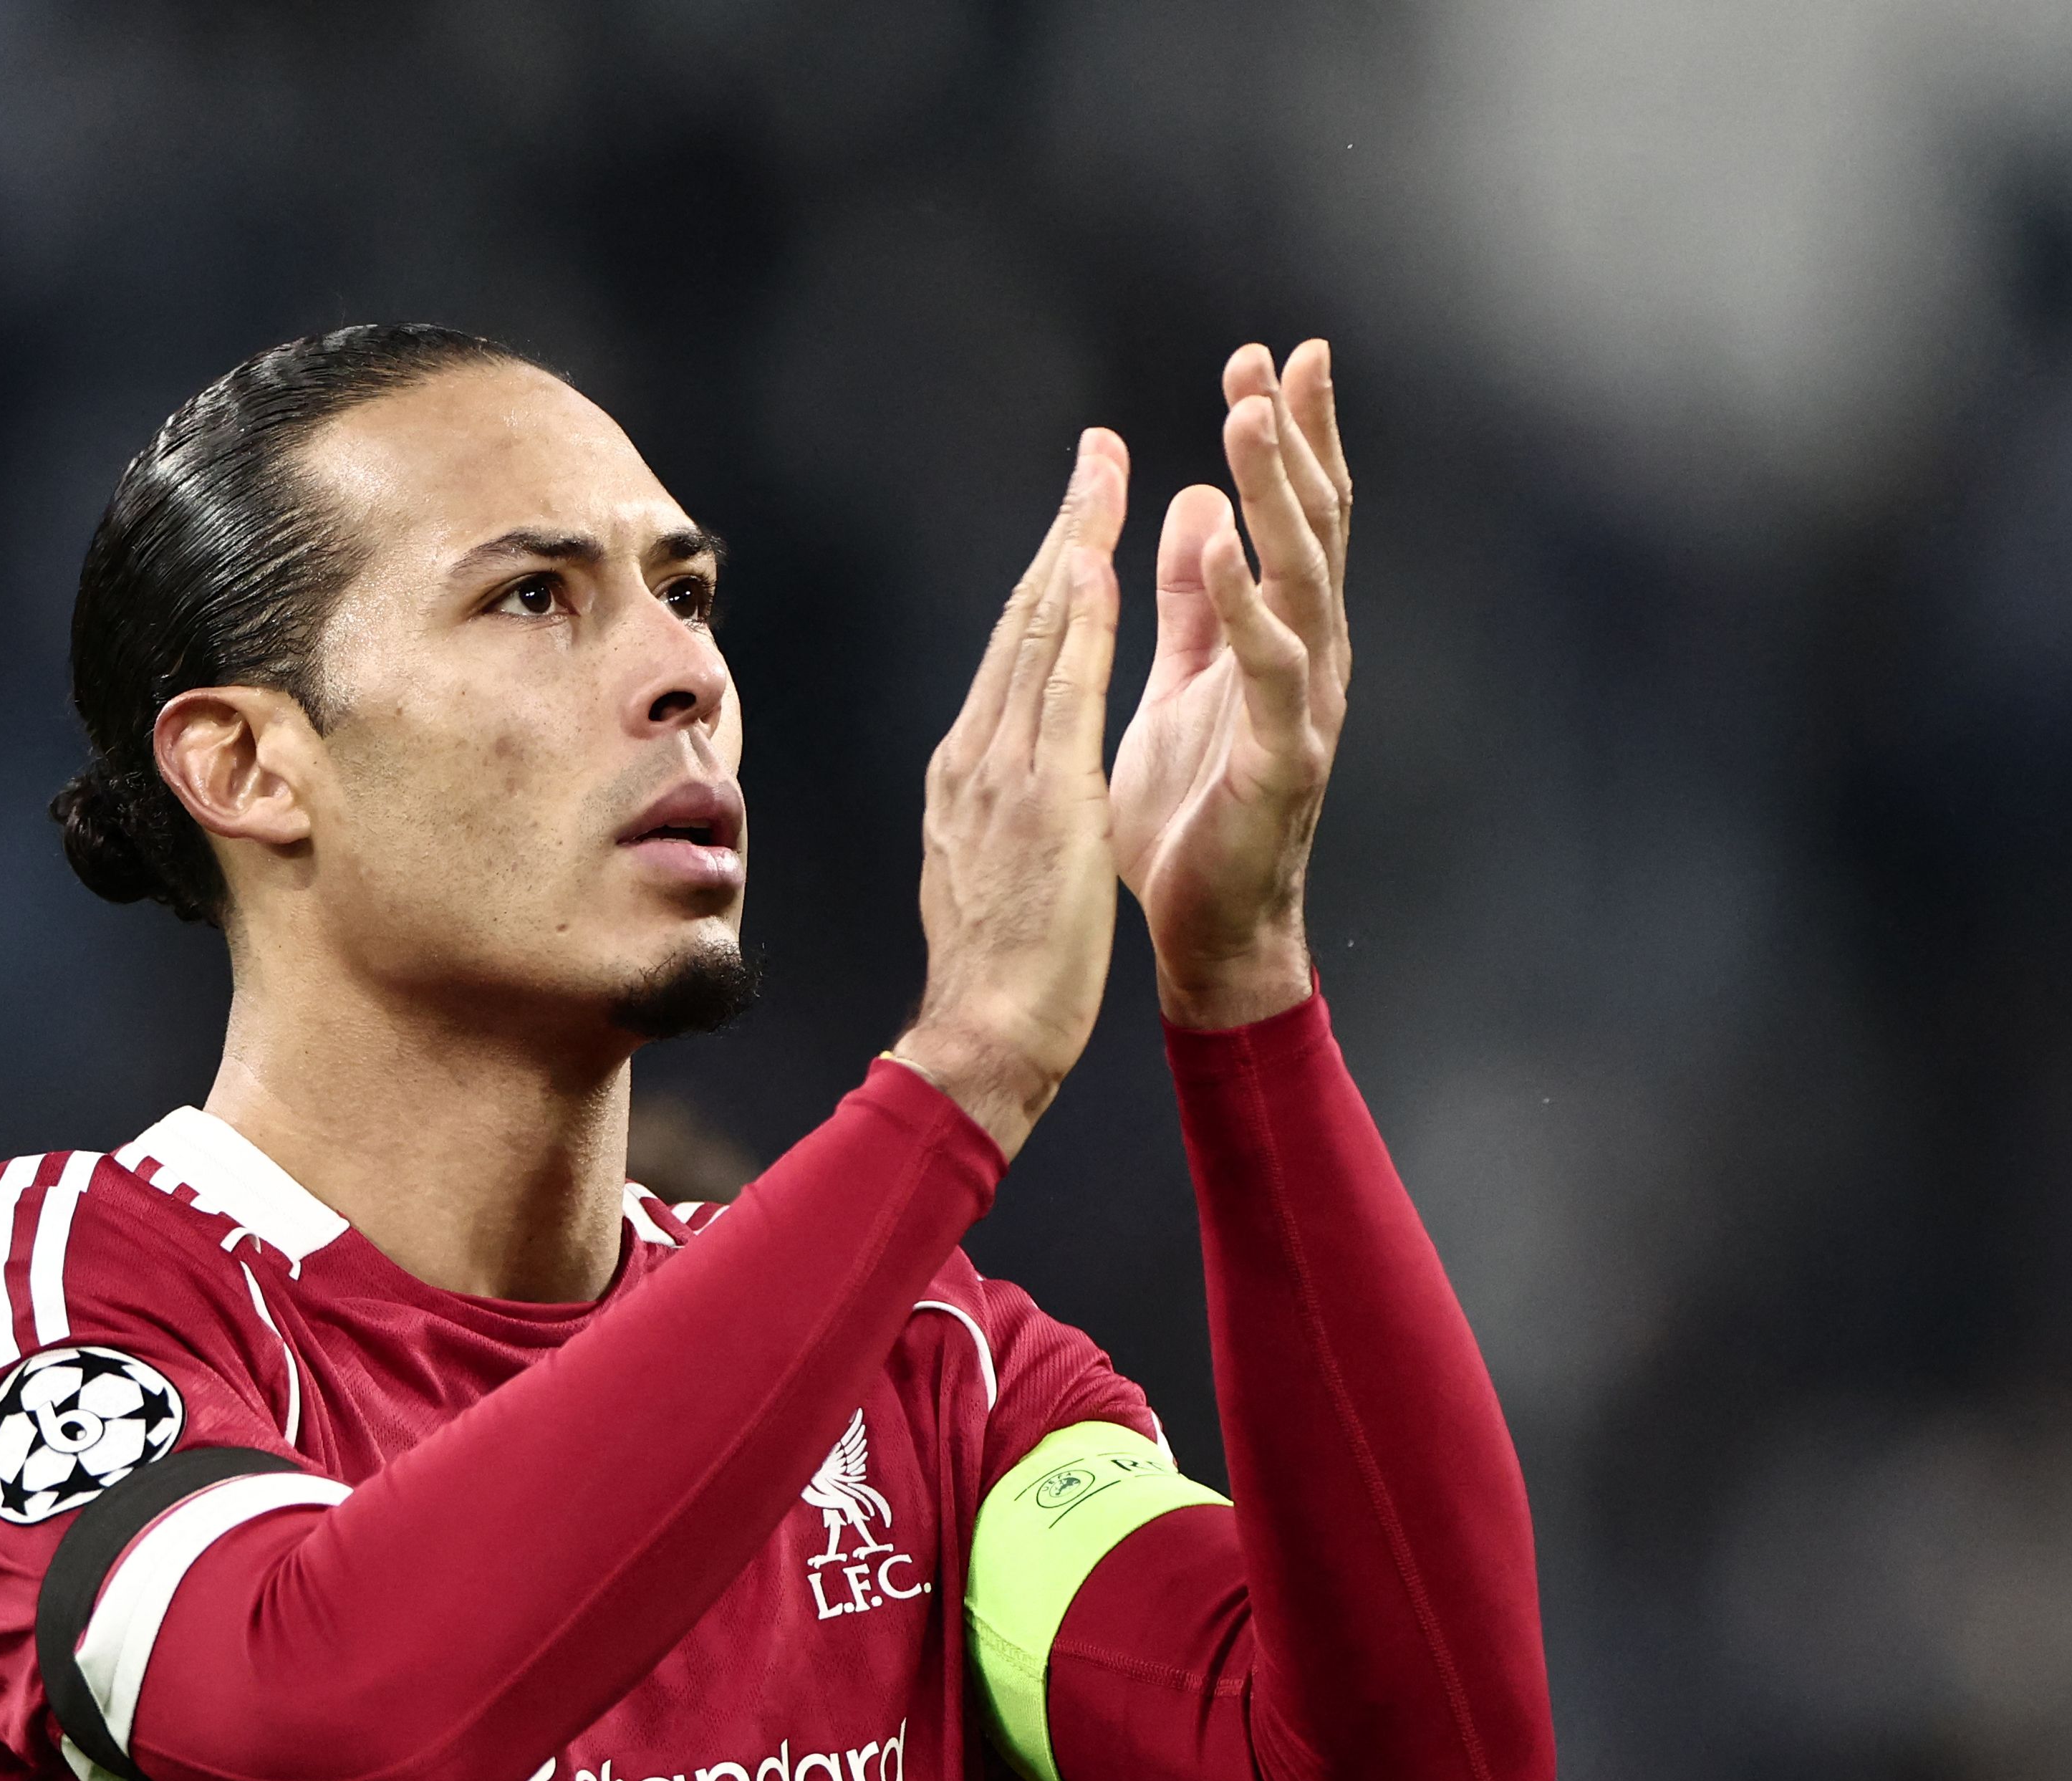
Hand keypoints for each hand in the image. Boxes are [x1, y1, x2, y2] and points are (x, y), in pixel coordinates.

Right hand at [894, 430, 1130, 1157]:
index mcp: (969, 772)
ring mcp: (1000, 770)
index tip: (1078, 517)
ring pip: (1036, 634)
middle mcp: (975, 754)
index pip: (1014, 654)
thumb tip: (1003, 777)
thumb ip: (998, 808)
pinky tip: (1093, 562)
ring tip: (1102, 471)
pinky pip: (1059, 689)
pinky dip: (1076, 621)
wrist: (985, 1036)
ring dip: (1071, 543)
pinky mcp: (1038, 796)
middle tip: (1095, 452)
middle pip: (1020, 621)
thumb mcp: (992, 867)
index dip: (1048, 576)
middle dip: (1060, 530)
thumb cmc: (1001, 974)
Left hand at [1109, 342, 1352, 1030]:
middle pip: (1312, 529)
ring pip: (1302, 579)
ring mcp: (1304, 706)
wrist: (1204, 932)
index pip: (1292, 518)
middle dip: (1294, 441)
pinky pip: (1268, 665)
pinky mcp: (1281, 756)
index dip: (1289, 439)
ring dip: (1276, 495)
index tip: (1273, 357)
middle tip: (1271, 360)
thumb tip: (1200, 504)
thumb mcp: (1184, 682)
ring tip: (1246, 419)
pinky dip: (1245, 598)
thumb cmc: (1191, 814)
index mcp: (1281, 637)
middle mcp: (1309, 659)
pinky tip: (1222, 538)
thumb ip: (1195, 599)